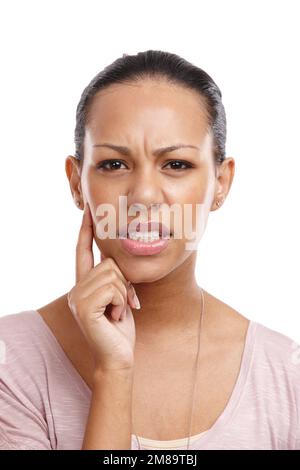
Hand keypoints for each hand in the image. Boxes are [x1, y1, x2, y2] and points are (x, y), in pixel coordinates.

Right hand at [67, 202, 140, 371]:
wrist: (118, 357)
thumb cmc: (120, 328)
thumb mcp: (118, 296)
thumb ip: (113, 278)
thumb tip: (116, 259)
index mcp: (83, 285)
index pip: (82, 251)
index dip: (85, 230)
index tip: (88, 211)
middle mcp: (76, 289)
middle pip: (108, 262)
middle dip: (124, 282)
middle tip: (123, 304)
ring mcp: (77, 298)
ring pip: (112, 274)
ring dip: (124, 293)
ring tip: (118, 311)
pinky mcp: (83, 308)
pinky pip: (113, 288)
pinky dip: (122, 301)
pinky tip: (116, 316)